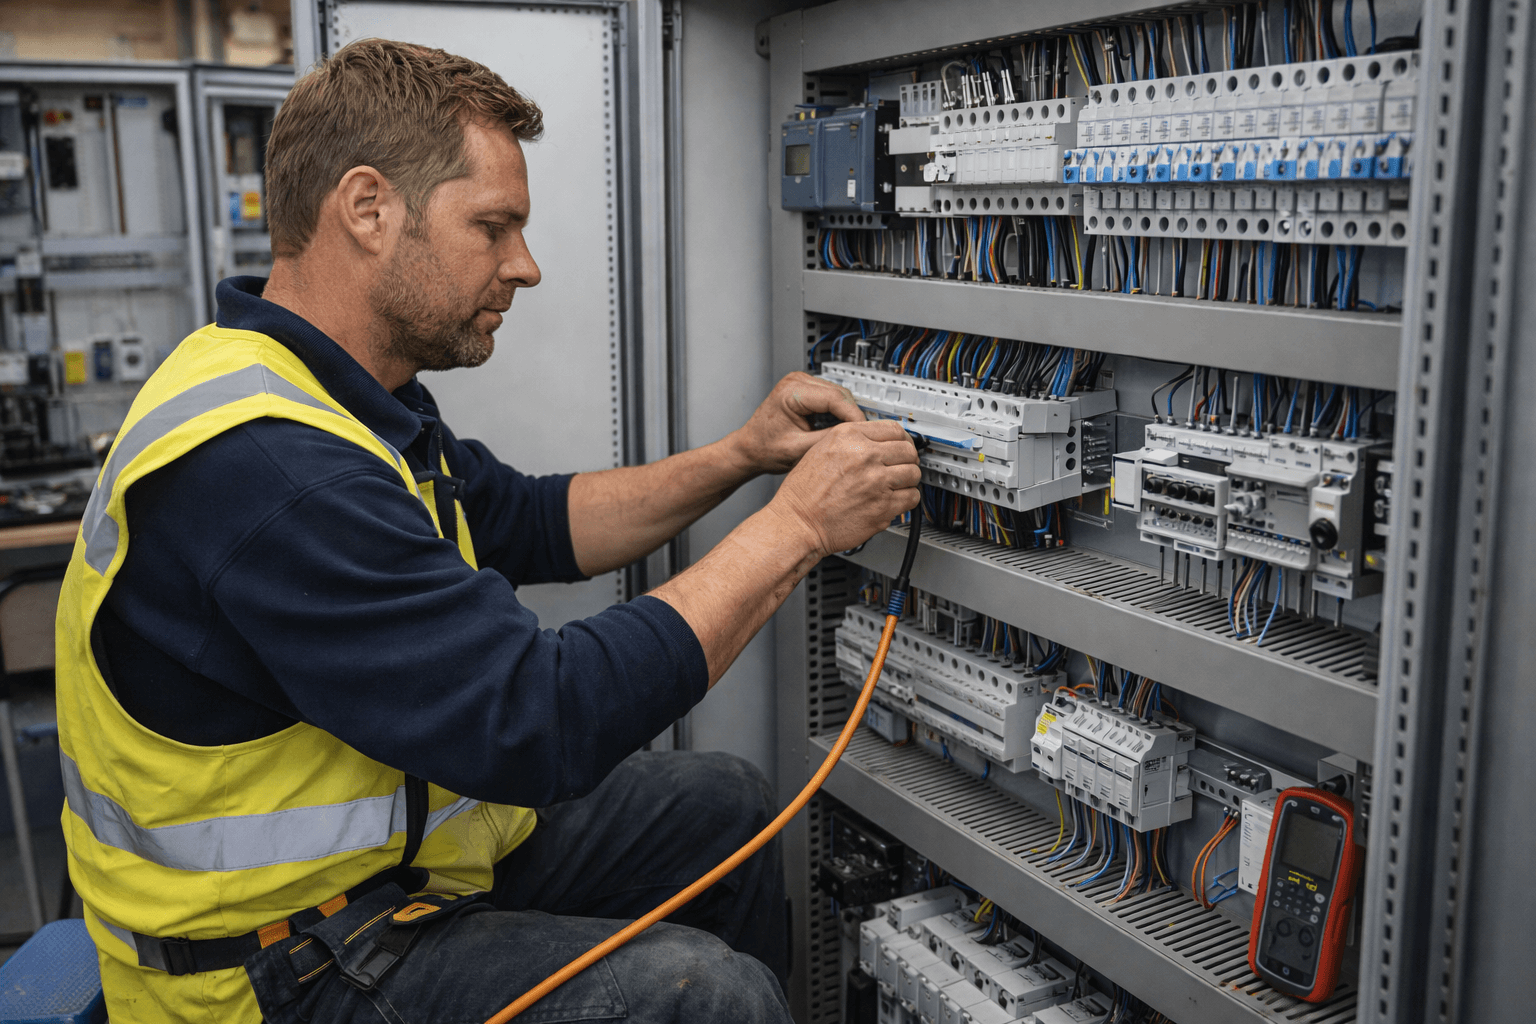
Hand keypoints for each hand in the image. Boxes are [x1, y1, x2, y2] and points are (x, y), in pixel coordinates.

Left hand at [729, 372, 864, 475]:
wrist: (750, 448)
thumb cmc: (765, 449)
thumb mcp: (799, 450)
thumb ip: (828, 440)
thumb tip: (855, 437)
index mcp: (791, 392)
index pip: (835, 398)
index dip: (854, 416)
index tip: (866, 432)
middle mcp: (796, 381)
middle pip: (840, 393)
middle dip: (853, 415)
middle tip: (863, 436)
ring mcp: (801, 382)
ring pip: (839, 394)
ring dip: (847, 414)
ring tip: (852, 435)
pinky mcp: (806, 389)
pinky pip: (831, 397)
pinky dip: (839, 412)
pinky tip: (840, 429)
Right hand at [767, 420, 921, 558]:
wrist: (797, 522)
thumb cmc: (804, 492)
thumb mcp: (821, 449)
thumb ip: (852, 441)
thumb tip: (878, 441)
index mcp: (849, 437)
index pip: (894, 429)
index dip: (901, 439)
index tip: (902, 446)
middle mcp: (865, 456)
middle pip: (908, 450)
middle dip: (907, 459)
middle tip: (901, 466)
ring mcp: (877, 482)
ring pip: (913, 474)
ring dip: (908, 480)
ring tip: (896, 485)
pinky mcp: (883, 507)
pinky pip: (911, 498)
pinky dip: (907, 499)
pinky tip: (895, 500)